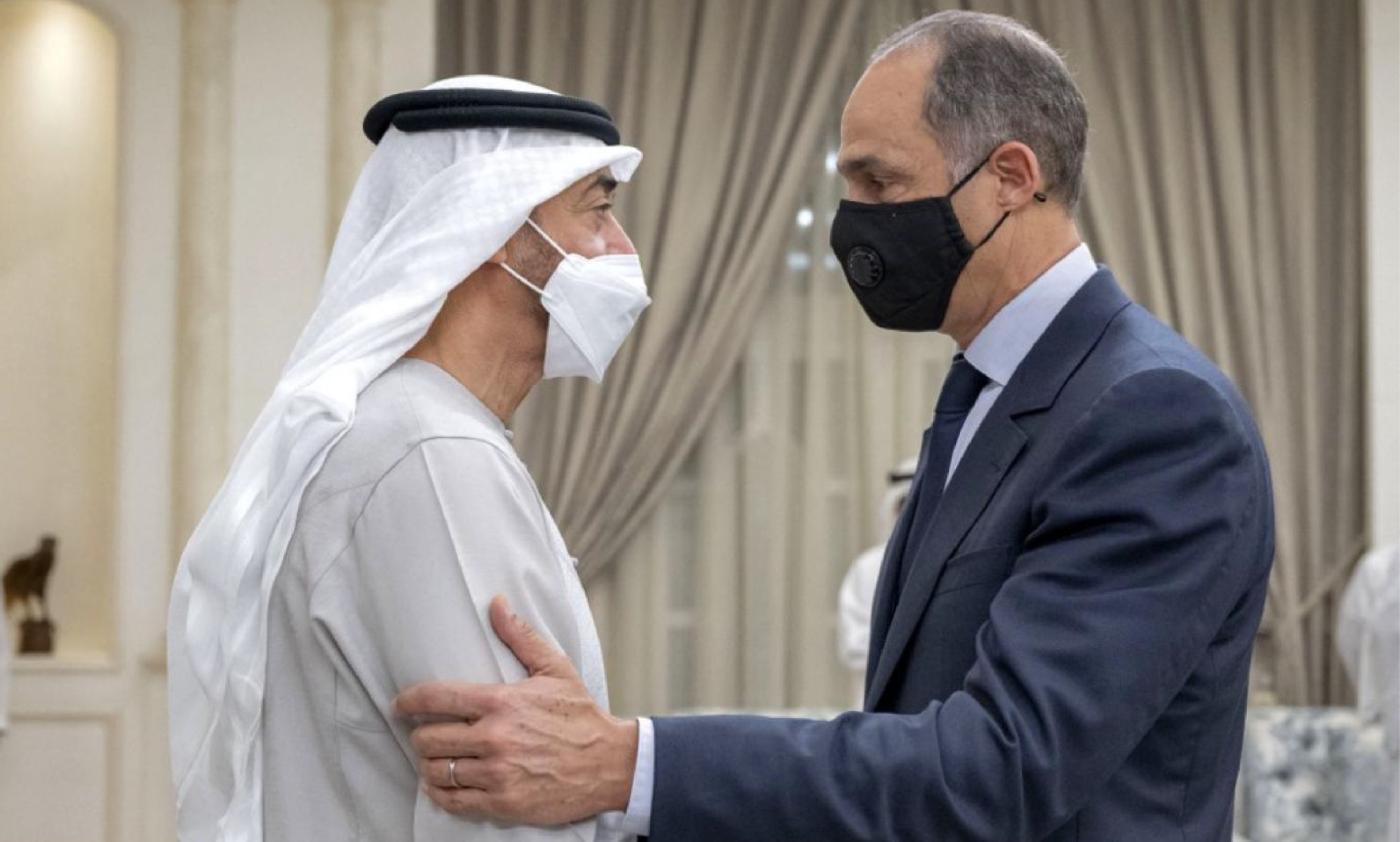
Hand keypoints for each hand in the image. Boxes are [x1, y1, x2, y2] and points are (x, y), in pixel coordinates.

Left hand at [394, 595, 638, 824]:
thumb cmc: (581, 717)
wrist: (609, 764)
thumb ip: (520, 636)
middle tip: (424, 734)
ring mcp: (497, 773)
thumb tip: (496, 604)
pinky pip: (453, 800)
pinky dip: (441, 793)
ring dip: (429, 765)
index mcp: (502, 702)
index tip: (401, 704)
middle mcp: (495, 738)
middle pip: (429, 738)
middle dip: (420, 735)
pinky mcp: (502, 803)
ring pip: (436, 771)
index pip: (438, 698)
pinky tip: (444, 785)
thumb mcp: (555, 669)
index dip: (410, 700)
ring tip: (434, 759)